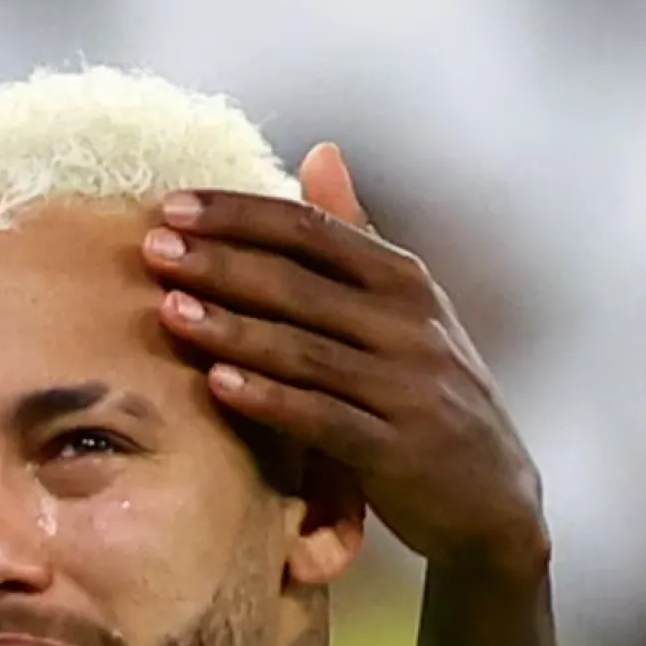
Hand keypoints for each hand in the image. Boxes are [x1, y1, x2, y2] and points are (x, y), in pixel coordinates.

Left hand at [141, 144, 546, 575]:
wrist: (491, 495)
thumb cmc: (427, 393)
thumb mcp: (404, 309)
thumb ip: (356, 236)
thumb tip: (320, 150)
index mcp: (404, 281)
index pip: (311, 230)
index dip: (240, 215)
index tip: (172, 206)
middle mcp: (410, 325)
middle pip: (300, 283)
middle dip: (221, 263)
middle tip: (153, 249)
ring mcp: (406, 388)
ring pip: (305, 349)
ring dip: (233, 328)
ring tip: (169, 310)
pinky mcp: (398, 450)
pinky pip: (322, 418)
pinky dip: (269, 399)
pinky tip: (217, 385)